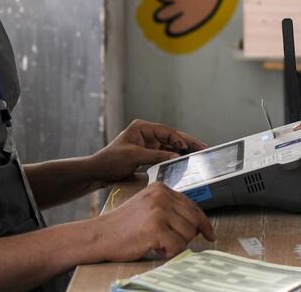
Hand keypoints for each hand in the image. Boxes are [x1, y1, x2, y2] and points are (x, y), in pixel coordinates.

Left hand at [88, 119, 206, 182]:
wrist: (98, 172)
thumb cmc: (111, 160)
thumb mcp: (134, 156)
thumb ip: (156, 155)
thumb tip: (175, 155)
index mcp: (142, 127)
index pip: (166, 131)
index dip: (178, 138)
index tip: (188, 146)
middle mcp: (146, 133)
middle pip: (171, 136)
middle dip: (187, 142)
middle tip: (203, 148)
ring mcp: (147, 143)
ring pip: (170, 145)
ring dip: (183, 150)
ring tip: (198, 154)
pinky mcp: (147, 154)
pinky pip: (165, 153)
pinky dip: (175, 156)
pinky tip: (185, 160)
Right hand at [92, 183, 214, 260]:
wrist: (99, 235)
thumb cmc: (122, 225)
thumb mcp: (147, 205)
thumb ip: (169, 208)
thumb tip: (195, 222)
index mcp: (161, 188)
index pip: (193, 205)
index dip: (203, 222)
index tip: (208, 233)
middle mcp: (161, 196)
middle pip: (194, 220)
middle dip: (189, 235)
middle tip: (176, 243)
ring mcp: (159, 212)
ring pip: (188, 234)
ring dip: (177, 244)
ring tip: (158, 243)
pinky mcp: (155, 229)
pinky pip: (178, 246)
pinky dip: (171, 253)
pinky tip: (157, 249)